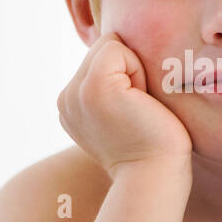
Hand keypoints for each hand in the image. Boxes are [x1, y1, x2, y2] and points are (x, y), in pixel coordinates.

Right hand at [57, 32, 192, 180]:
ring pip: (110, 45)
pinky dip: (137, 70)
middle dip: (129, 69)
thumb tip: (126, 61)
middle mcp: (66, 98)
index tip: (134, 113)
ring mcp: (75, 92)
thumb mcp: (123, 114)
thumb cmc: (154, 148)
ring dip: (134, 71)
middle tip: (137, 111)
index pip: (99, 58)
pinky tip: (138, 103)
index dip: (127, 75)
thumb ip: (113, 87)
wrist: (155, 176)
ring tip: (137, 108)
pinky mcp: (93, 86)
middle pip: (103, 47)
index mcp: (71, 106)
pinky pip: (117, 48)